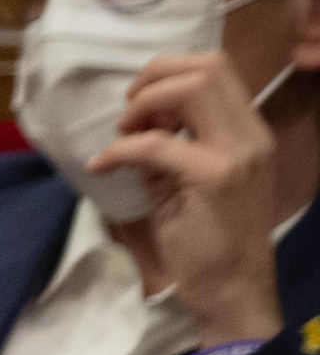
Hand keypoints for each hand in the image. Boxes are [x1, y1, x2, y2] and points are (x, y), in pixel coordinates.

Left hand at [90, 49, 292, 345]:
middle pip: (208, 67)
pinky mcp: (214, 178)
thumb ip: (169, 147)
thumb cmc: (208, 240)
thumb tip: (136, 123)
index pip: (218, 69)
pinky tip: (102, 166)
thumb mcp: (186, 182)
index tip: (141, 107)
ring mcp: (238, 153)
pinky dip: (119, 151)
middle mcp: (251, 135)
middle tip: (128, 115)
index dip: (169, 74)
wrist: (231, 288)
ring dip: (144, 105)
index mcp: (249, 132)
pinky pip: (156, 144)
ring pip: (193, 88)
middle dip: (154, 79)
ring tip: (122, 136)